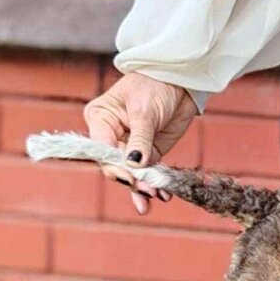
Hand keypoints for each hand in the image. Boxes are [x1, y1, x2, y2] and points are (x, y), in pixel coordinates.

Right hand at [83, 72, 196, 213]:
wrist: (179, 82)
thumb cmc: (154, 86)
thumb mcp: (145, 111)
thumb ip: (139, 139)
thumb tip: (134, 165)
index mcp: (100, 120)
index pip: (101, 149)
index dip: (115, 166)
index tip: (130, 177)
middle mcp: (111, 136)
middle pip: (115, 166)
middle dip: (131, 180)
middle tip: (147, 192)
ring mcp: (130, 147)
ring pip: (132, 174)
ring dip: (143, 188)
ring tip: (155, 197)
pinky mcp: (149, 153)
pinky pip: (149, 173)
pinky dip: (155, 185)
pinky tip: (164, 196)